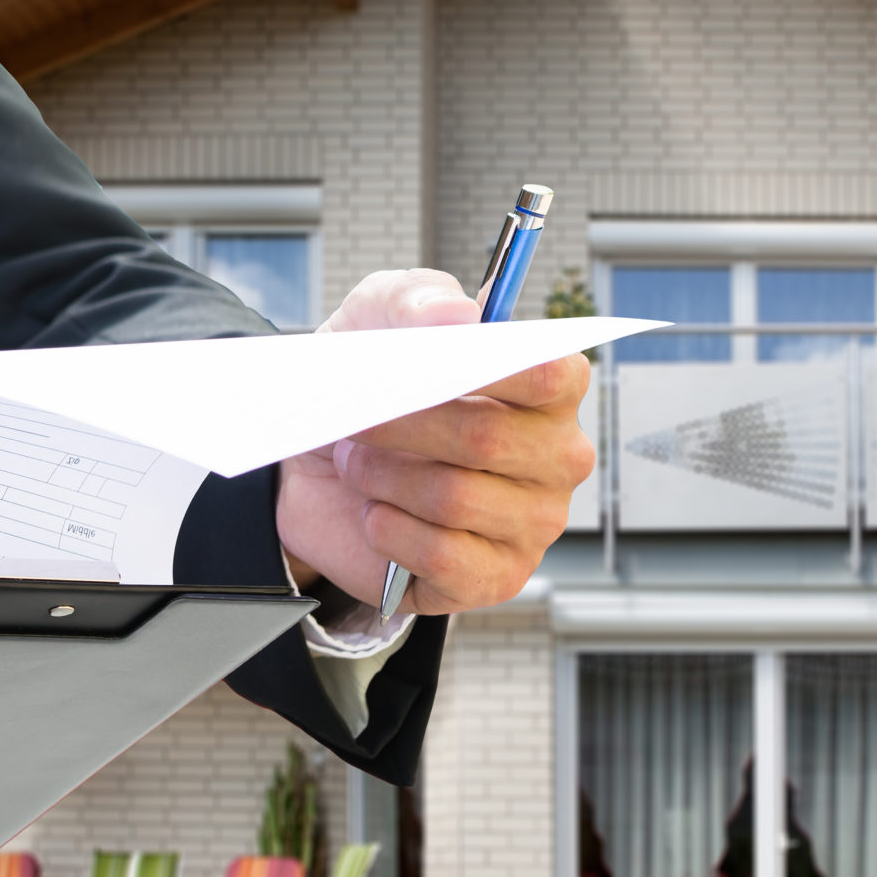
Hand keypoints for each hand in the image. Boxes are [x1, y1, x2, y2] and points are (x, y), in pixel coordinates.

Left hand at [276, 269, 593, 616]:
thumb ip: (417, 299)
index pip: (553, 373)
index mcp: (549, 390)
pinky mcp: (495, 577)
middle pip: (488, 438)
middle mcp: (557, 457)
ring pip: (455, 497)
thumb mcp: (377, 318)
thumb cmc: (374, 385)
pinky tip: (376, 516)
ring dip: (385, 478)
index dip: (493, 366)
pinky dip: (391, 531)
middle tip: (357, 417)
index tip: (433, 362)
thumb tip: (459, 318)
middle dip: (405, 425)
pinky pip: (442, 555)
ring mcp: (533, 523)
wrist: (319, 471)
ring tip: (359, 466)